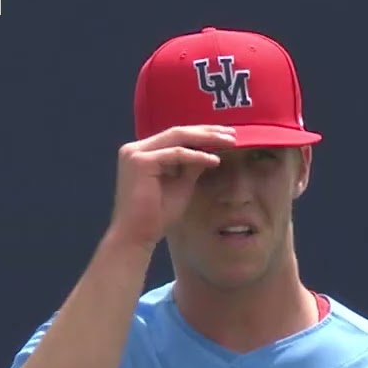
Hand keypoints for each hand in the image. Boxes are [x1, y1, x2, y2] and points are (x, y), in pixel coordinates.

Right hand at [108, 125, 236, 249]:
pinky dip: (196, 156)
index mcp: (143, 153)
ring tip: (229, 142)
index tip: (226, 136)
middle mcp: (135, 149)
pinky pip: (175, 154)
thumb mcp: (181, 185)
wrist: (136, 236)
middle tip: (232, 133)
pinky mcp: (140, 162)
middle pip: (178, 132)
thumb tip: (211, 150)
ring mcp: (135, 153)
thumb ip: (192, 166)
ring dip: (206, 139)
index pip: (175, 137)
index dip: (202, 134)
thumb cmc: (156, 217)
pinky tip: (215, 160)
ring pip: (177, 138)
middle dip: (207, 131)